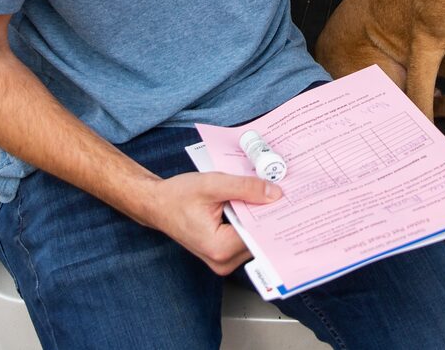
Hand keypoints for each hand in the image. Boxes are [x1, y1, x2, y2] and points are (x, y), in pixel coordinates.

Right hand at [140, 171, 281, 274]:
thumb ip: (245, 188)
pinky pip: (244, 236)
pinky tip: (251, 203)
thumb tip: (274, 194)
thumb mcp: (212, 184)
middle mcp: (223, 260)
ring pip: (253, 236)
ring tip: (263, 194)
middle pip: (258, 236)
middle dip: (268, 214)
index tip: (287, 197)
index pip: (259, 232)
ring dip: (258, 216)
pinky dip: (249, 219)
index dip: (273, 213)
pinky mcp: (223, 253)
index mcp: (220, 248)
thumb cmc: (178, 196)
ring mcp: (223, 259)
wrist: (157, 204)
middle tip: (280, 191)